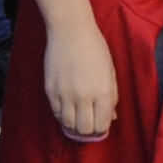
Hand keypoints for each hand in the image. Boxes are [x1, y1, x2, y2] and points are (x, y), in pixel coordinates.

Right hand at [43, 17, 119, 138]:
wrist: (70, 31)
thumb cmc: (95, 49)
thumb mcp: (110, 71)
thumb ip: (112, 96)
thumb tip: (111, 117)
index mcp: (103, 91)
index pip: (101, 125)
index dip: (102, 130)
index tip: (101, 127)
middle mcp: (83, 96)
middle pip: (84, 129)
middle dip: (89, 131)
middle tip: (90, 124)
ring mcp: (64, 94)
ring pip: (68, 124)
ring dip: (74, 125)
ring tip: (79, 118)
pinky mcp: (50, 90)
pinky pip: (56, 113)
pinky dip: (62, 116)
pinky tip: (68, 109)